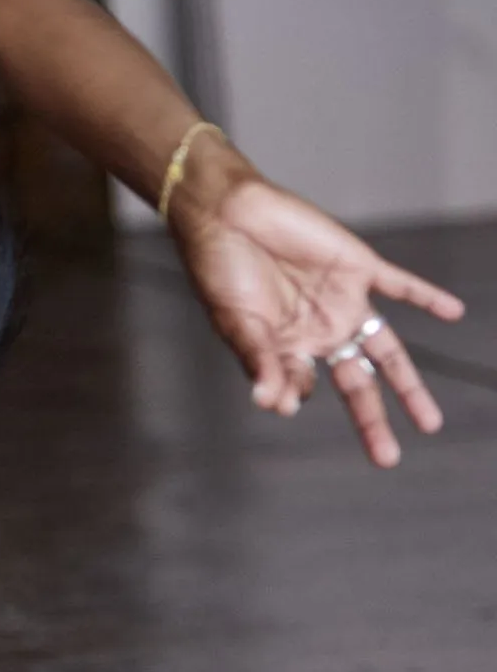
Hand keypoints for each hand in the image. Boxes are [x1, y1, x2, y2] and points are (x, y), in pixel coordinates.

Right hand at [171, 150, 464, 466]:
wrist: (229, 212)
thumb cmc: (220, 270)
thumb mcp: (236, 322)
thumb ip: (258, 361)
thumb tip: (273, 405)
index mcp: (286, 348)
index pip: (302, 387)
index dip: (293, 395)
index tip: (282, 397)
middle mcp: (319, 331)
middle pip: (356, 384)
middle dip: (372, 422)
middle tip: (388, 458)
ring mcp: (341, 302)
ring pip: (385, 350)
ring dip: (408, 384)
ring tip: (428, 421)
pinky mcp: (356, 267)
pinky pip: (399, 285)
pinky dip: (426, 299)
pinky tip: (452, 313)